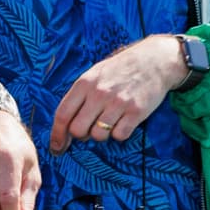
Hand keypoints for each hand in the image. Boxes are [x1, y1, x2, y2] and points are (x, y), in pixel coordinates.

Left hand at [49, 35, 184, 153]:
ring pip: (99, 136)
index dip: (56, 134)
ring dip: (102, 134)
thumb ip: (80, 95)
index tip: (56, 148)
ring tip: (109, 121)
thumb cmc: (120, 69)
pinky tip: (124, 121)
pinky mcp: (136, 111)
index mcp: (84, 83)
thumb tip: (65, 124)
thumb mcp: (94, 74)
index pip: (62, 114)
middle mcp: (99, 93)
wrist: (154, 61)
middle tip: (89, 129)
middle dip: (81, 136)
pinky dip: (120, 133)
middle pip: (78, 130)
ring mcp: (118, 103)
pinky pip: (120, 135)